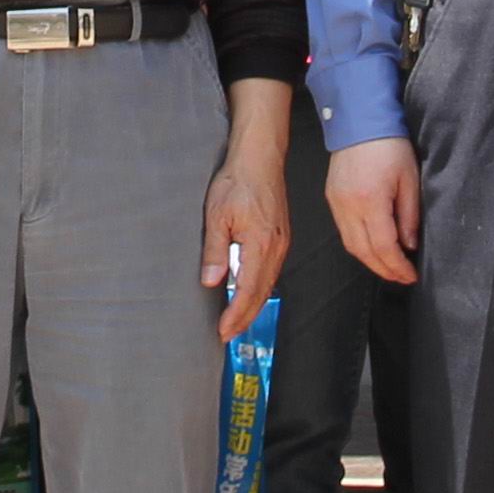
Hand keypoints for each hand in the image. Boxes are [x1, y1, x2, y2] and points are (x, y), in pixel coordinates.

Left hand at [205, 141, 288, 341]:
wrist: (260, 157)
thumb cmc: (238, 180)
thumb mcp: (216, 215)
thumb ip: (215, 251)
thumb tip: (211, 280)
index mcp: (261, 245)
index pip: (248, 291)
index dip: (236, 315)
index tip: (223, 330)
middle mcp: (276, 248)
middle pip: (262, 294)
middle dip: (245, 317)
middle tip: (228, 334)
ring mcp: (282, 243)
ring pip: (269, 284)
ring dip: (253, 305)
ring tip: (236, 320)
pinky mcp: (281, 237)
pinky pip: (272, 271)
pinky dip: (260, 288)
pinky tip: (250, 293)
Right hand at [330, 138, 420, 283]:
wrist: (360, 120)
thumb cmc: (389, 144)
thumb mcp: (409, 179)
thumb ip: (409, 215)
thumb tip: (409, 245)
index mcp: (370, 201)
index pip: (384, 246)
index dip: (398, 266)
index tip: (411, 275)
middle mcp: (348, 206)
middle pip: (364, 252)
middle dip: (384, 270)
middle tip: (401, 278)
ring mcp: (336, 203)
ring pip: (351, 245)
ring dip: (370, 261)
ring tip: (389, 267)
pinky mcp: (332, 198)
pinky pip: (344, 232)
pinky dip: (359, 245)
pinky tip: (372, 247)